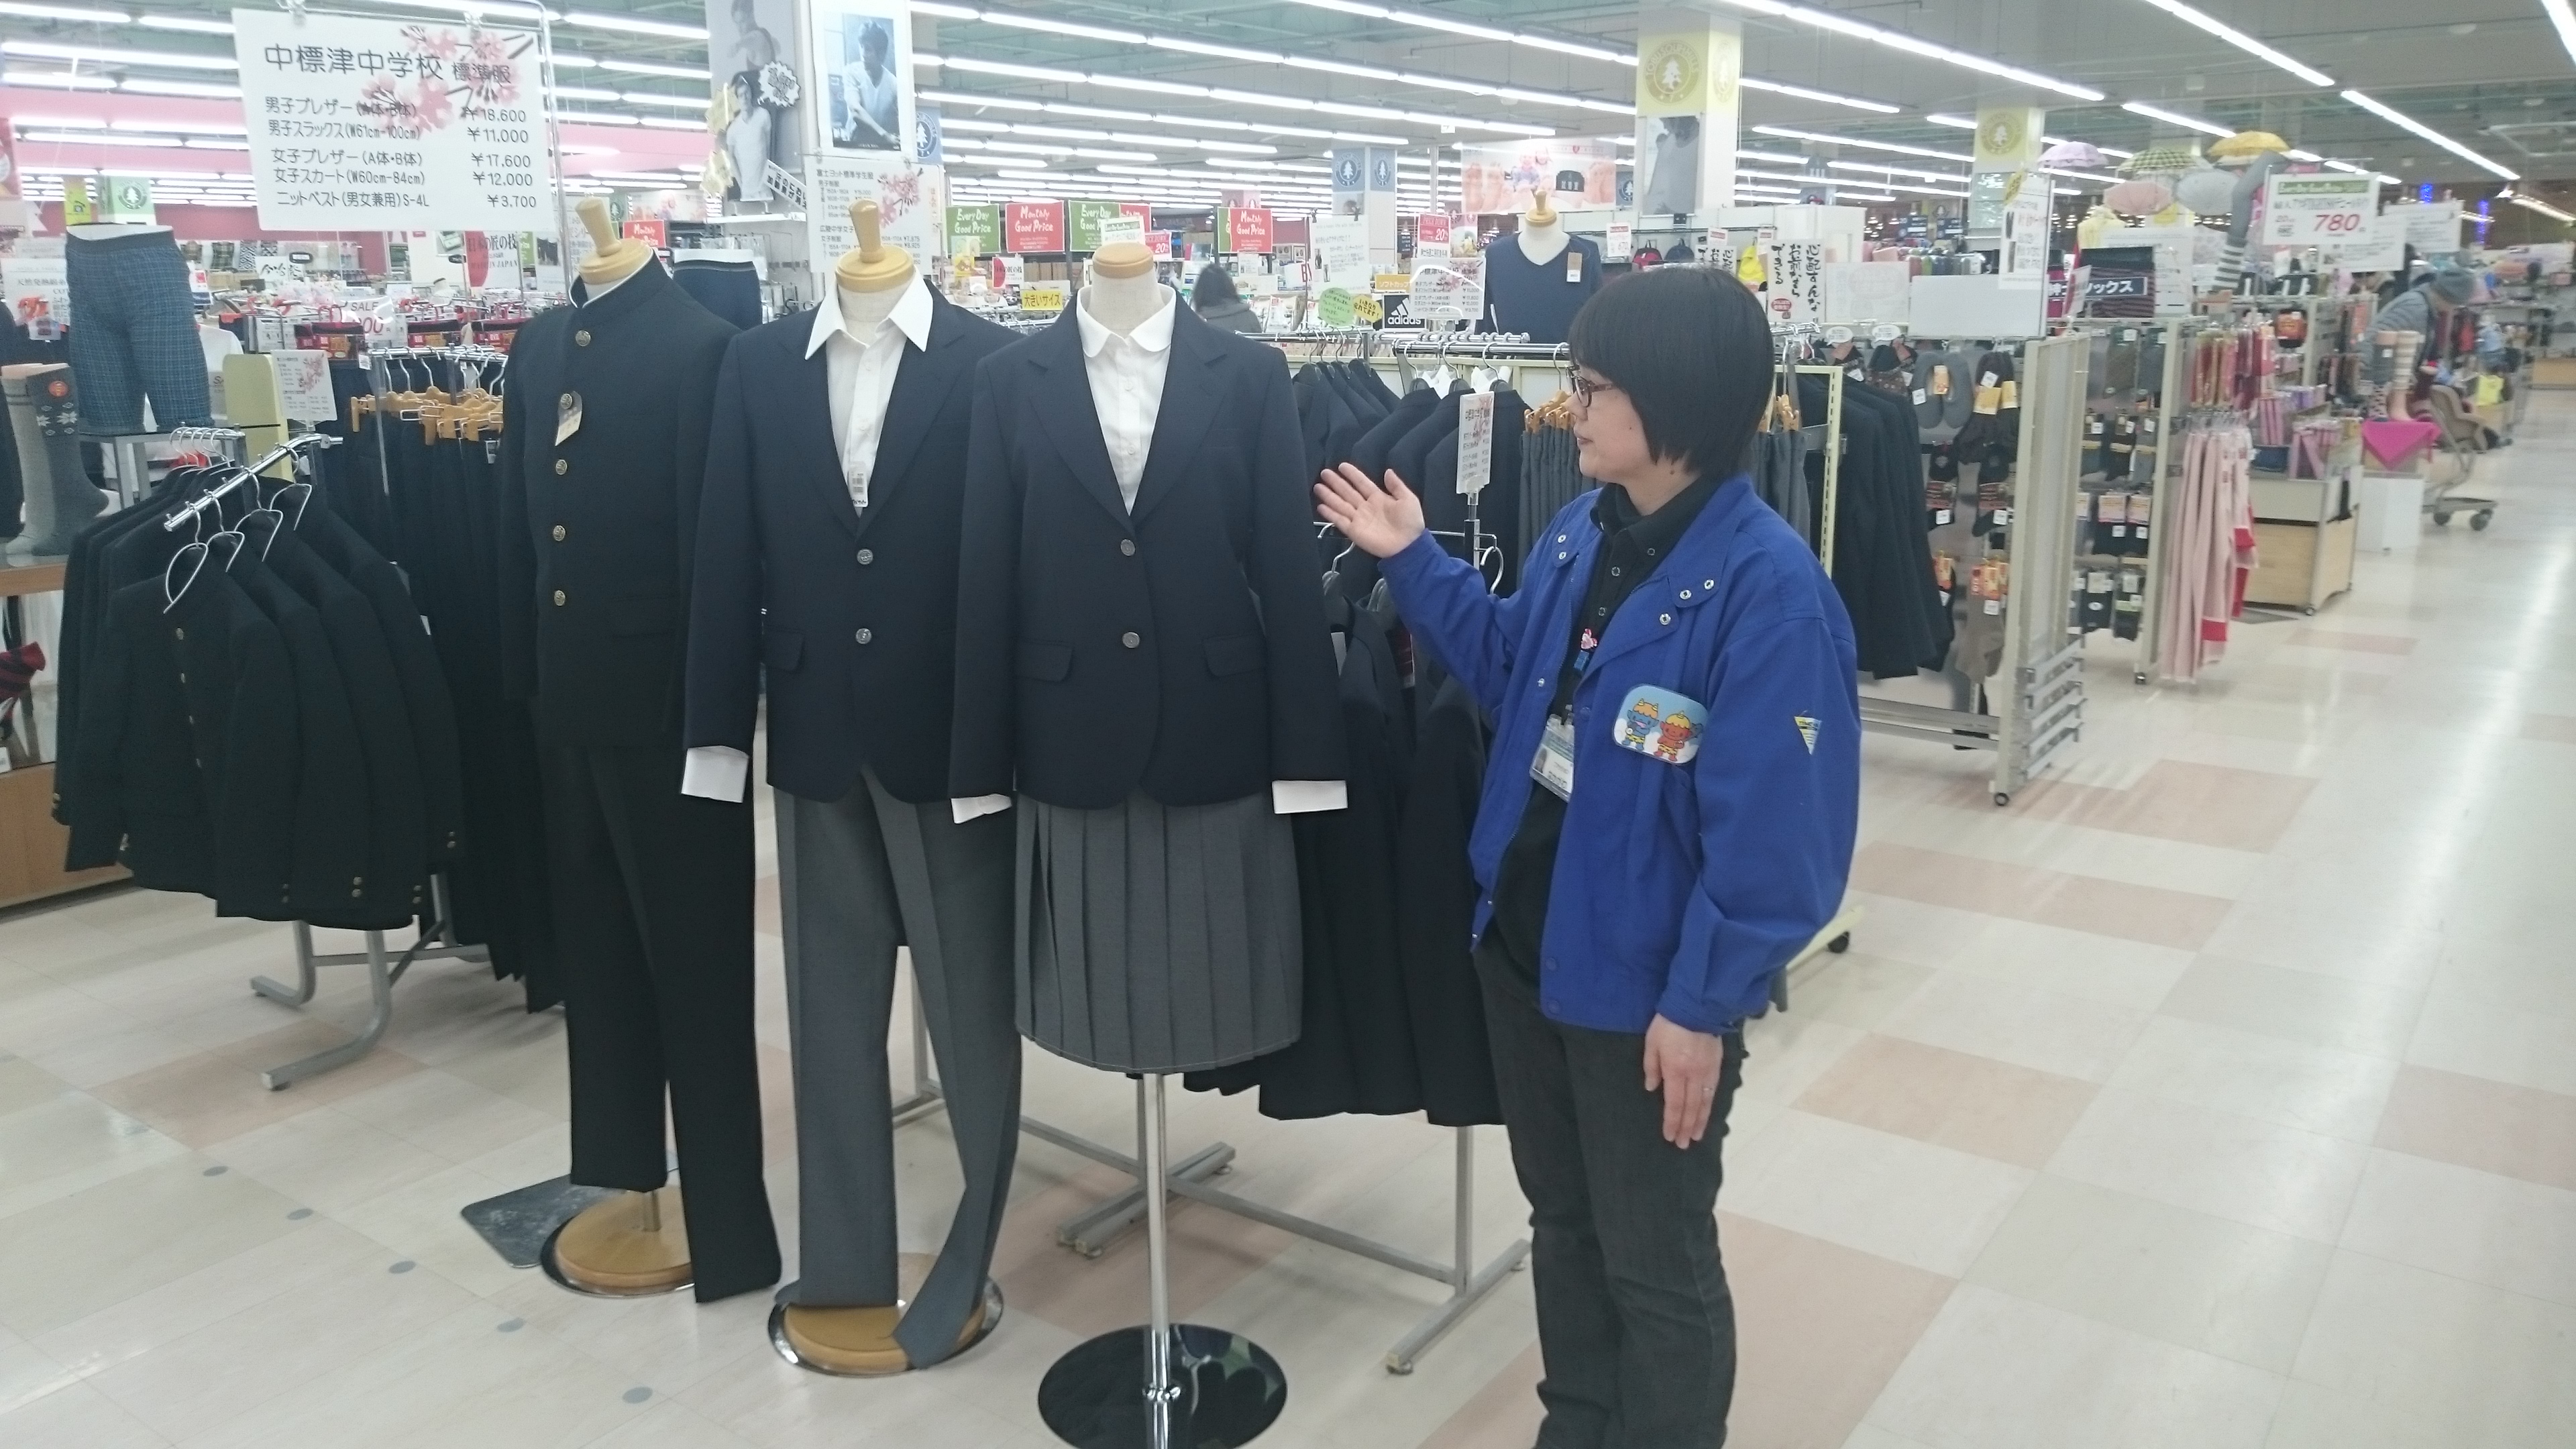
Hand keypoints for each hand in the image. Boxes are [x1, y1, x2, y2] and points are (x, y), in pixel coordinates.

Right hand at [1314, 463, 1426, 559]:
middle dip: (1336, 482)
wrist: (1408, 546)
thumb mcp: (1408, 499)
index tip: (1342, 466)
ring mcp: (1358, 519)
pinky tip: (1320, 506)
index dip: (1352, 474)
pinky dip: (1330, 514)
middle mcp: (1365, 507)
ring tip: (1317, 486)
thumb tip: (1387, 471)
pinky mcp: (1354, 531)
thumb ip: (1397, 485)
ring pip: (1340, 504)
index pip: (1362, 483)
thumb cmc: (1410, 522)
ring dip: (1329, 496)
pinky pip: (1340, 520)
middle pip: (1347, 492)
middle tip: (1324, 472)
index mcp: (1378, 498)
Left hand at [1642, 1015, 1727, 1148]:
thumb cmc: (1669, 1023)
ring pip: (1705, 1103)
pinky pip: (1714, 1091)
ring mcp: (1708, 1071)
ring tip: (1697, 1136)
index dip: (1673, 1122)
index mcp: (1676, 1071)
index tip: (1670, 1137)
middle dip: (1687, 1128)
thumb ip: (1652, 1067)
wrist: (1697, 1006)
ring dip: (1700, 1121)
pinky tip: (1707, 1113)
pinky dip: (1710, 1106)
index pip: (1675, 1104)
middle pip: (1691, 1108)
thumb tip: (1653, 1089)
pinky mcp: (1717, 1065)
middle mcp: (1694, 1075)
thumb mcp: (1652, 1043)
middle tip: (1684, 1144)